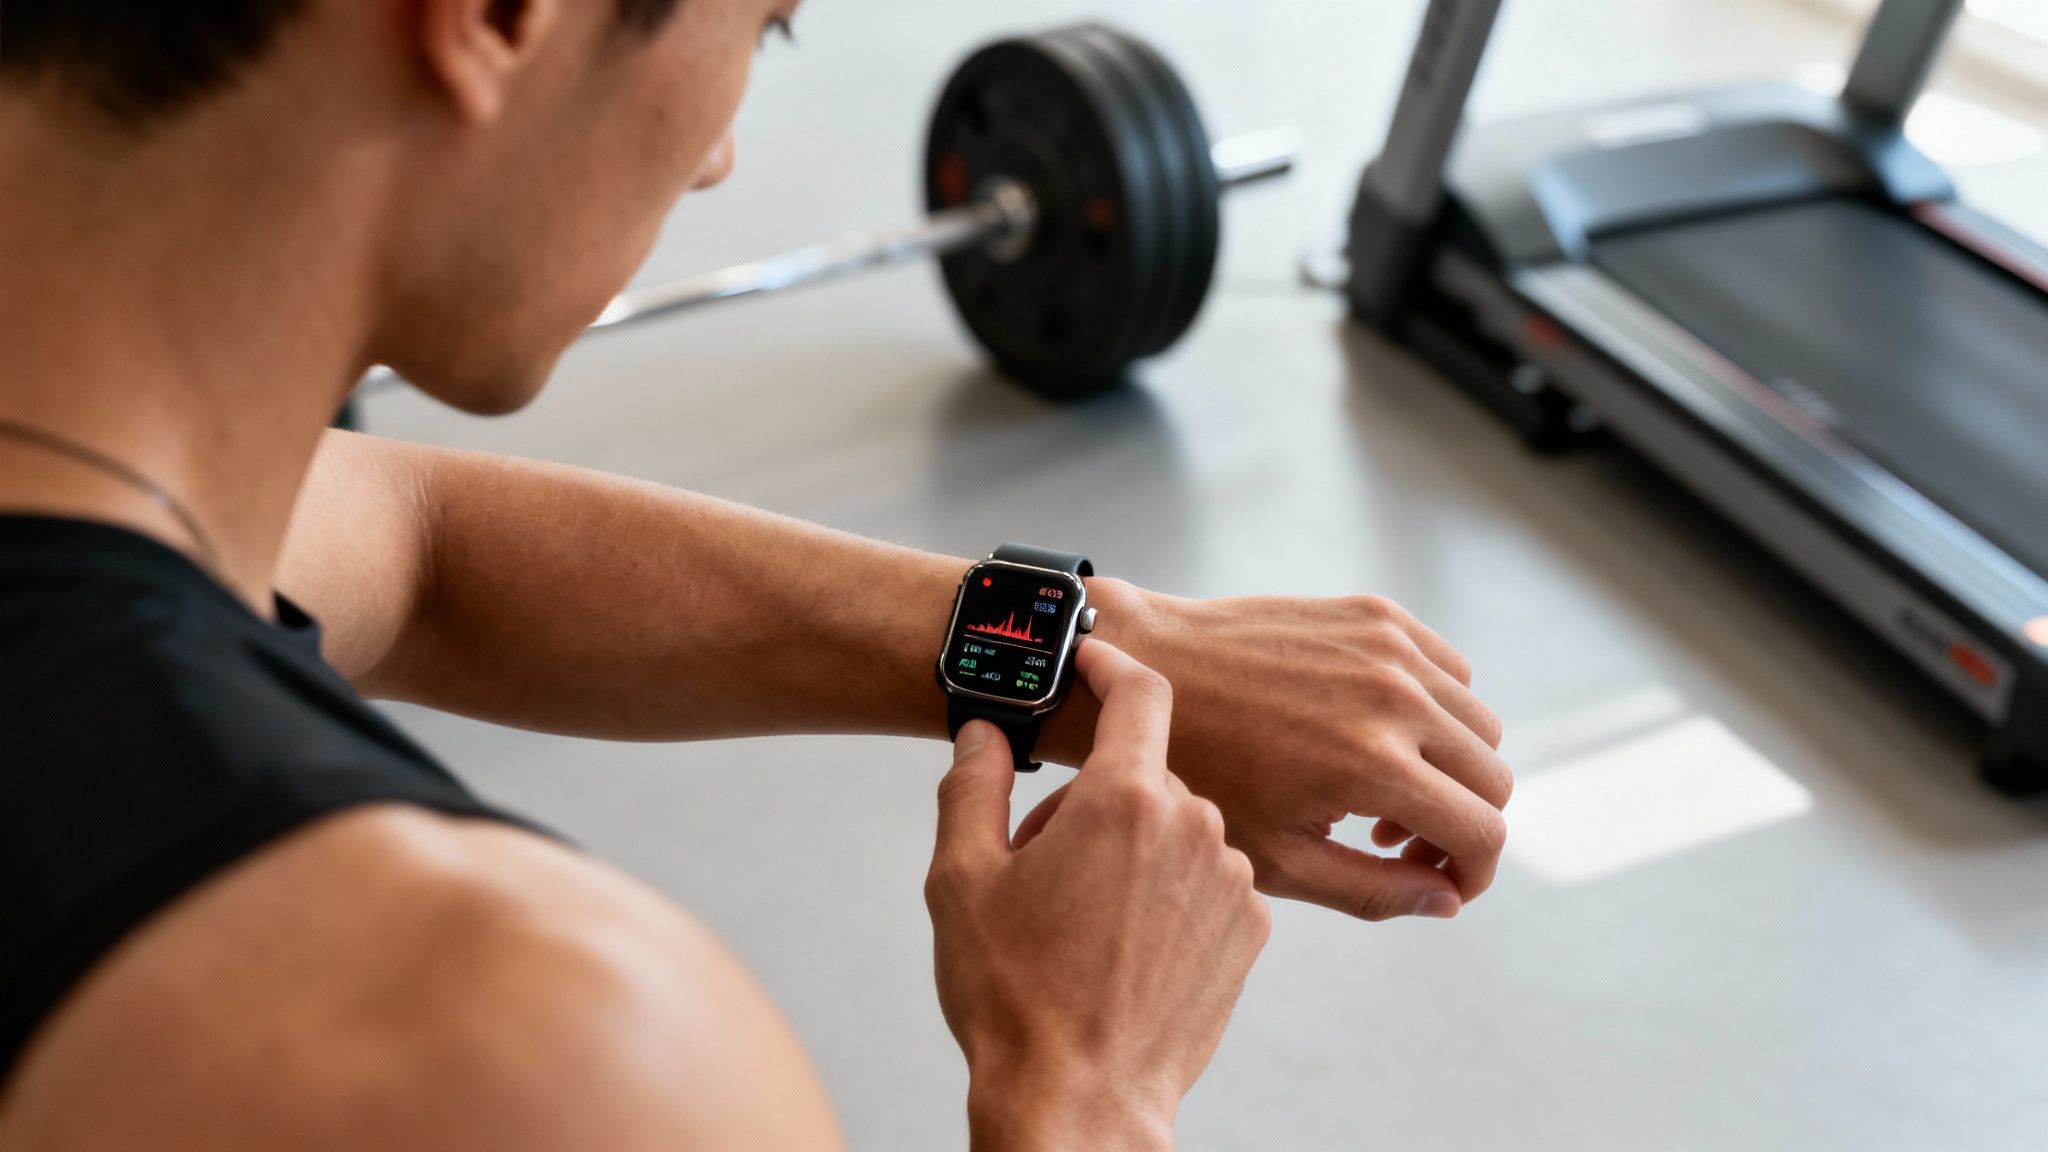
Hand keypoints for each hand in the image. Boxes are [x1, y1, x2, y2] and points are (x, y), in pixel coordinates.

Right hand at [926, 642, 1269, 1151]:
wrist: (1079, 1100)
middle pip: (1145, 775)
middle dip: (1096, 798)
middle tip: (1042, 862)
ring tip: (1083, 918)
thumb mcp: (961, 879)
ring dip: (1137, 848)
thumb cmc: (1016, 997)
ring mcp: (1231, 880)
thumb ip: (972, 784)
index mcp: (1123, 800)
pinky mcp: (1251, 929)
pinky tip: (1127, 944)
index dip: (1112, 664)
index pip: (1139, 692)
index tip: (1092, 660)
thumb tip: (982, 733)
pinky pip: (1208, 879)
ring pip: (1179, 828)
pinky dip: (1172, 893)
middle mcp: (1194, 827)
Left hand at [1042, 582, 1510, 922]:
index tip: (1441, 886)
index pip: (1484, 833)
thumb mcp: (1277, 857)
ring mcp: (1388, 647)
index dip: (1473, 875)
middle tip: (1396, 841)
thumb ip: (1374, 890)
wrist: (1147, 666)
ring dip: (1451, 768)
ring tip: (1379, 791)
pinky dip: (1435, 710)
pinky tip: (1375, 734)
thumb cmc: (1199, 770)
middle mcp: (1394, 698)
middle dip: (1462, 825)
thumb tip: (1446, 901)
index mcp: (1372, 765)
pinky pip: (1449, 670)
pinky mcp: (1376, 613)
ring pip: (1479, 724)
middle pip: (1492, 779)